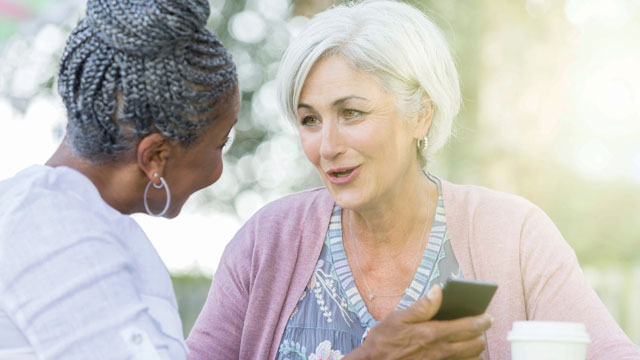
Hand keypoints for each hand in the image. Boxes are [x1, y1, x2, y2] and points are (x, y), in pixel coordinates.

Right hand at [344, 285, 492, 359]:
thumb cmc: (383, 341)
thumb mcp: (397, 318)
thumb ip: (421, 306)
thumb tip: (438, 290)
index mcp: (432, 333)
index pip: (468, 327)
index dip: (482, 321)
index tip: (488, 317)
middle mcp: (440, 351)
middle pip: (474, 345)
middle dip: (481, 335)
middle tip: (480, 329)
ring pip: (470, 359)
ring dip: (475, 351)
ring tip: (472, 342)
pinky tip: (462, 356)